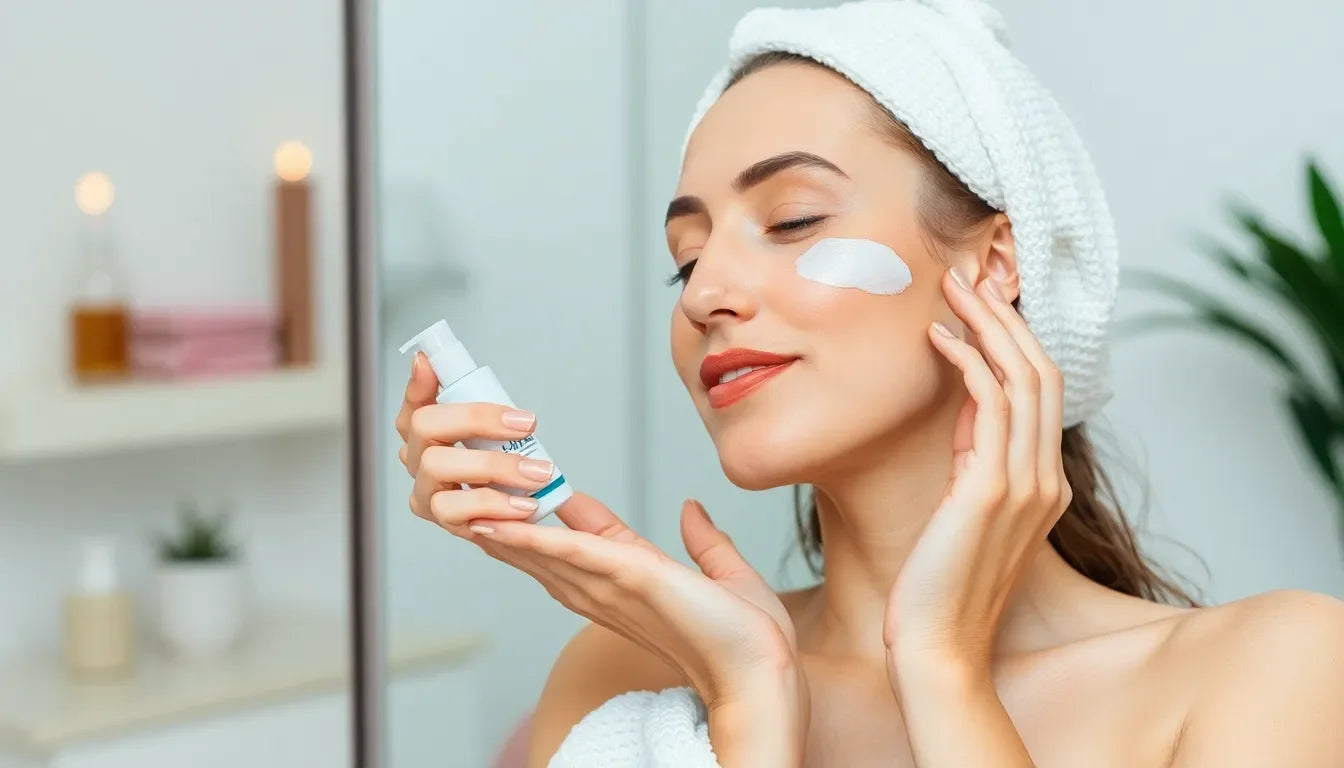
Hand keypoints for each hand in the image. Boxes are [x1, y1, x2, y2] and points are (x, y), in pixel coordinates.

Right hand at [394, 354, 806, 719]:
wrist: (760, 672)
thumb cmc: (747, 642)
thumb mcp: (726, 574)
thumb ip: (705, 542)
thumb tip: (693, 509)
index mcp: (632, 583)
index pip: (583, 542)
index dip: (556, 516)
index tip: (537, 487)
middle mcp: (610, 591)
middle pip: (543, 554)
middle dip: (504, 525)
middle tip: (468, 491)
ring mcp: (612, 587)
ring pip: (542, 553)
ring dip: (503, 528)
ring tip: (463, 500)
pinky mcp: (627, 578)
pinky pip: (568, 552)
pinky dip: (534, 536)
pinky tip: (502, 520)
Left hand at [884, 268, 1070, 680]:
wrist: (938, 649)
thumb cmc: (937, 587)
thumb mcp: (963, 512)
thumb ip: (975, 462)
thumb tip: (965, 409)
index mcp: (1044, 485)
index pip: (1043, 391)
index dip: (1015, 339)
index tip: (980, 303)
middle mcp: (1046, 479)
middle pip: (1042, 371)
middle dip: (1005, 317)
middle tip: (965, 276)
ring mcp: (1026, 484)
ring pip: (1024, 377)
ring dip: (987, 324)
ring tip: (950, 289)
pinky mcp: (992, 490)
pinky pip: (992, 404)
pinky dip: (967, 362)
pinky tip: (938, 339)